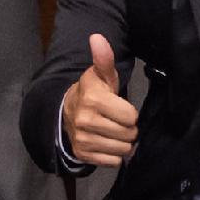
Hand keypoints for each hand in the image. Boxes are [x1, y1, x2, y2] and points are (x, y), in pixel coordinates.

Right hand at [60, 34, 139, 169]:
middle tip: (117, 121)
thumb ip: (104, 59)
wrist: (68, 112)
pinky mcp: (83, 154)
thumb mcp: (101, 75)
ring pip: (122, 149)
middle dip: (127, 129)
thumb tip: (97, 37)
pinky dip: (113, 155)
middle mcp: (86, 120)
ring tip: (112, 131)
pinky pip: (113, 162)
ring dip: (122, 142)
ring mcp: (83, 139)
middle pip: (128, 135)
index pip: (131, 117)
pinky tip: (106, 143)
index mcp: (93, 99)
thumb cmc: (93, 92)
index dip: (130, 113)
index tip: (120, 108)